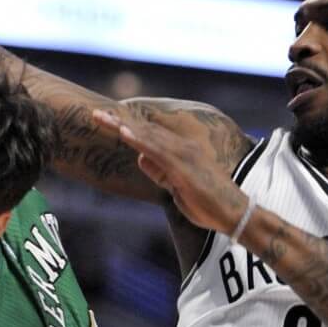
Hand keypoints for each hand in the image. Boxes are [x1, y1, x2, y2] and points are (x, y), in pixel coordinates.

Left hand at [91, 108, 247, 234]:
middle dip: (119, 122)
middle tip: (94, 114)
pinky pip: (156, 150)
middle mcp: (182, 147)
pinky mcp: (183, 166)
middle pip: (144, 130)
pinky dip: (139, 139)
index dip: (127, 127)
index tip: (107, 121)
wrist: (233, 213)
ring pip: (147, 135)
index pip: (149, 135)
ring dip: (123, 126)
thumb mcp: (175, 187)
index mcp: (180, 151)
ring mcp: (183, 154)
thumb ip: (159, 171)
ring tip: (101, 118)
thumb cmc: (207, 203)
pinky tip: (123, 132)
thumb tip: (140, 157)